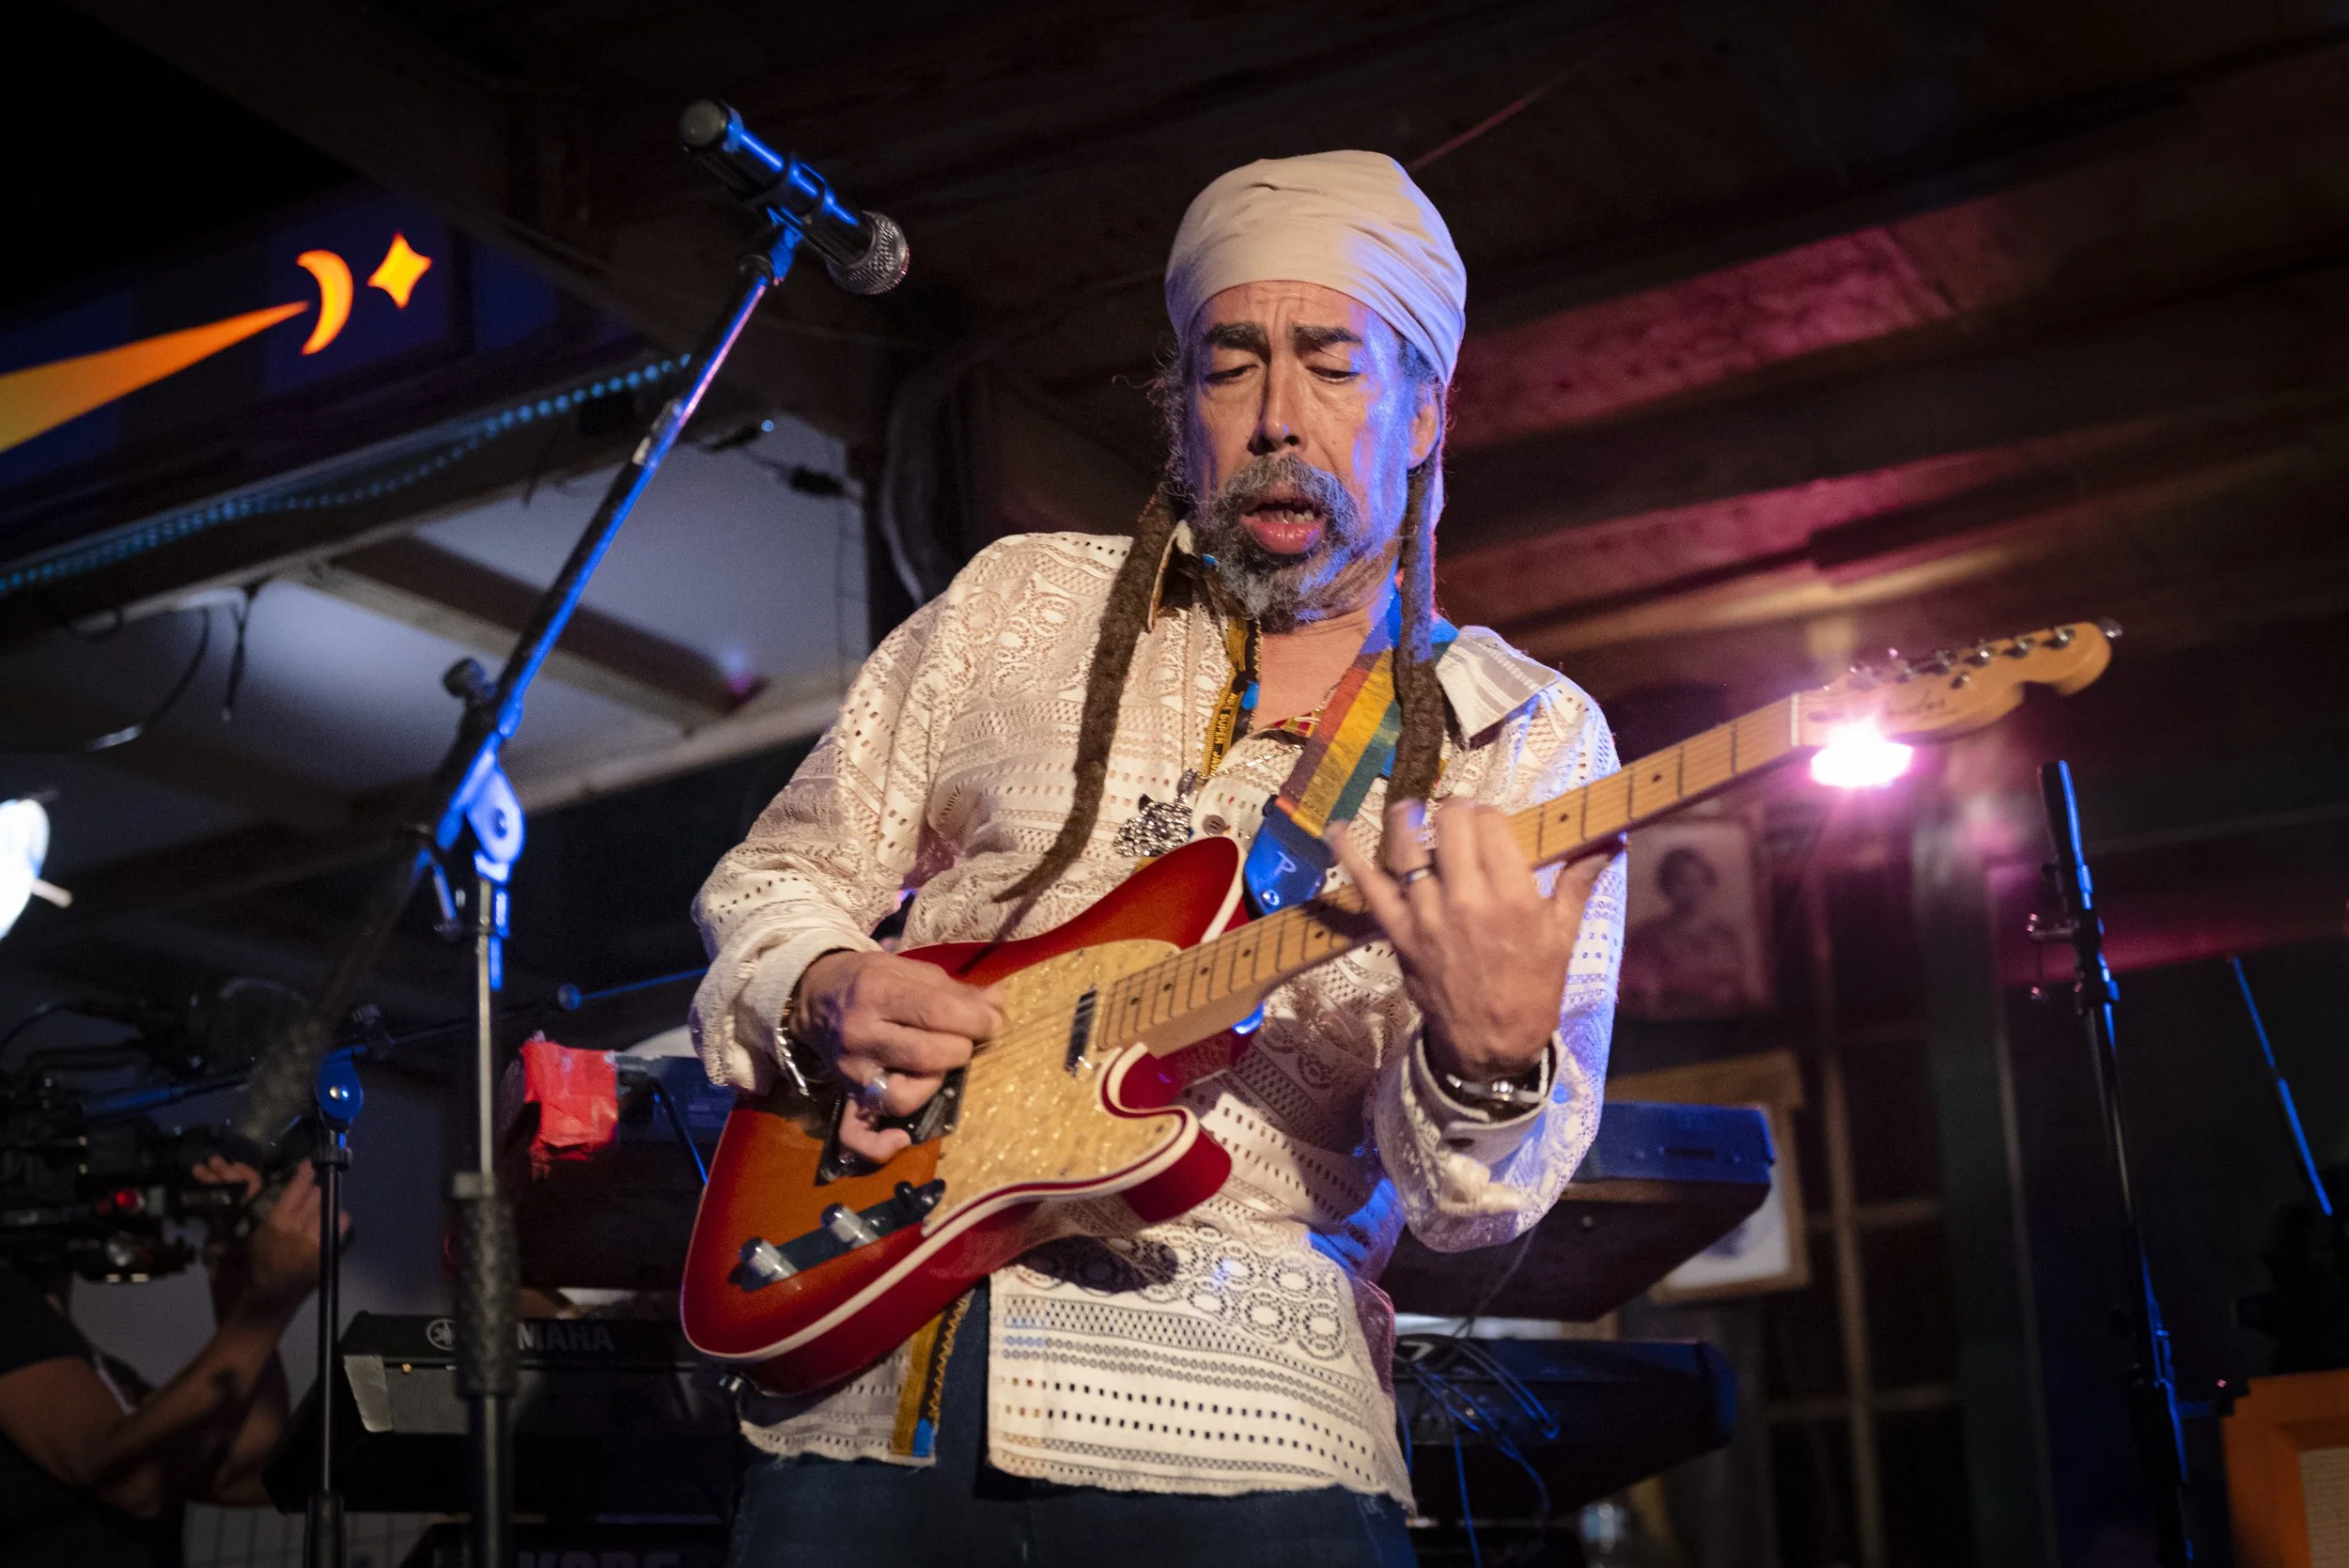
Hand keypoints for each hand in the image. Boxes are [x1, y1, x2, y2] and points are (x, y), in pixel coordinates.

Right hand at [205, 1162, 343, 1318]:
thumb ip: (278, 1211)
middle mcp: (296, 1227)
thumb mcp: (260, 1232)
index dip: (305, 1173)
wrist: (270, 1294)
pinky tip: (330, 1224)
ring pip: (329, 1206)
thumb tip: (296, 1188)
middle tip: (313, 1199)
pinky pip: (340, 1222)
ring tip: (319, 1215)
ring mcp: (313, 1239)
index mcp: (276, 1220)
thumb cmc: (262, 1262)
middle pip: (316, 1193)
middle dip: (316, 1193)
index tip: (310, 1164)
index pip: (297, 1187)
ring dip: (325, 1207)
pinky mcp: (325, 1250)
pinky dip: (338, 1220)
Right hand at [795, 950, 1003, 1163]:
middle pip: (925, 1054)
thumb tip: (997, 1004)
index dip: (975, 1020)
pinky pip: (857, 1134)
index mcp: (876, 992)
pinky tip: (903, 1137)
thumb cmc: (870, 980)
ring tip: (939, 1064)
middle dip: (961, 1048)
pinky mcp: (846, 1095)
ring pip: (903, 1096)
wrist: (815, 996)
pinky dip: (881, 1144)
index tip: (994, 1021)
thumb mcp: (907, 970)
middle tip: (967, 1039)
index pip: (935, 1011)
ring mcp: (852, 1070)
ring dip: (935, 1083)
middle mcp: (860, 1033)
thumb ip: (953, 990)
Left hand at [1331, 799, 1618, 1084]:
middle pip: (1451, 825)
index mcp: (1513, 897)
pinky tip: (1338, 829)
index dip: (1489, 814)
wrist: (1491, 1044)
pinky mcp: (1398, 933)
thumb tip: (1612, 838)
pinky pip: (1369, 886)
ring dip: (1409, 821)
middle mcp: (1467, 900)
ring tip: (1412, 810)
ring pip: (1409, 847)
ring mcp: (1427, 916)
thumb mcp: (1563, 936)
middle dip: (1455, 811)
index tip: (1491, 822)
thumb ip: (1579, 881)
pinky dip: (1349, 855)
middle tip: (1459, 819)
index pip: (1491, 824)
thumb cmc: (1532, 988)